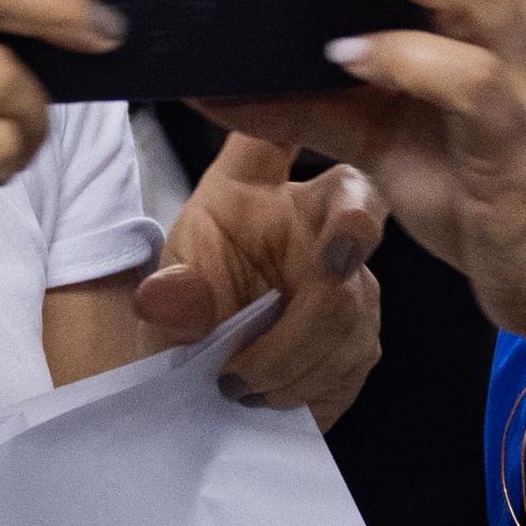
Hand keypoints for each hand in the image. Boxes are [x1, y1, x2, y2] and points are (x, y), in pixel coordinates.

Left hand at [138, 131, 382, 423]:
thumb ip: (170, 295)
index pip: (282, 142)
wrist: (207, 369)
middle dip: (300, 320)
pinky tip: (272, 397)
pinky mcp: (363, 329)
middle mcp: (319, 216)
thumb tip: (162, 298)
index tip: (295, 182)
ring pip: (351, 315)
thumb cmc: (191, 304)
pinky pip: (352, 360)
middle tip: (241, 370)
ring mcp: (354, 274)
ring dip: (292, 367)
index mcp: (256, 186)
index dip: (301, 127)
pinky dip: (306, 389)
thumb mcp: (166, 297)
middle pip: (350, 236)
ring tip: (242, 388)